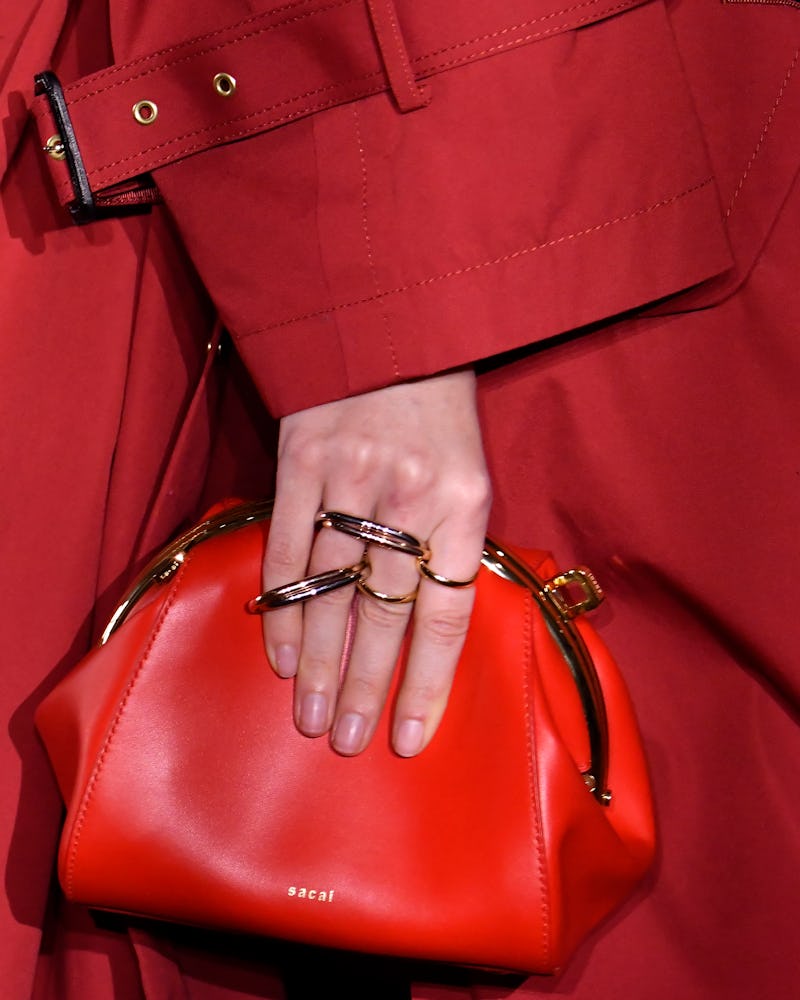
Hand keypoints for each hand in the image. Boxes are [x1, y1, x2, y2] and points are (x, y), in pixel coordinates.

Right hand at [260, 369, 490, 755]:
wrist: (396, 325)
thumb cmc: (440, 413)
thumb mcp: (471, 473)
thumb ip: (453, 544)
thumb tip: (424, 629)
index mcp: (465, 505)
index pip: (446, 617)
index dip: (427, 685)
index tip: (408, 738)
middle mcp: (408, 496)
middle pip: (383, 614)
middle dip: (363, 687)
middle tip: (344, 742)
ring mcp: (350, 478)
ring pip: (330, 592)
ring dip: (318, 662)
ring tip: (308, 717)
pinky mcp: (301, 457)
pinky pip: (286, 549)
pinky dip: (280, 607)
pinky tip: (278, 653)